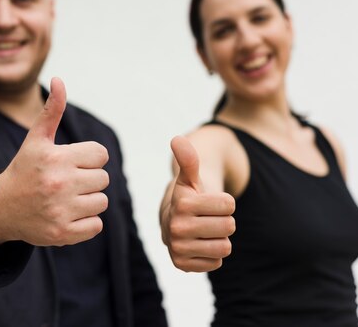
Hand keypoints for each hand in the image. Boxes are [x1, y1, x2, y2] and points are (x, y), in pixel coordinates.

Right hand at [0, 77, 109, 250]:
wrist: (1, 208)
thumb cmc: (24, 169)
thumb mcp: (36, 140)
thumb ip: (52, 110)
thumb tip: (59, 80)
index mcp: (56, 158)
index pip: (100, 154)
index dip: (88, 158)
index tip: (70, 162)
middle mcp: (59, 184)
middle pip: (103, 178)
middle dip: (88, 179)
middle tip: (66, 182)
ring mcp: (61, 211)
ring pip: (101, 202)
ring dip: (88, 201)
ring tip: (67, 198)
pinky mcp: (63, 234)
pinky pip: (96, 225)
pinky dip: (86, 222)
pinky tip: (67, 214)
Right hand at [163, 136, 234, 271]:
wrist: (173, 220)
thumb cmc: (189, 196)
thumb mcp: (190, 177)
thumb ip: (188, 159)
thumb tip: (178, 139)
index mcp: (181, 204)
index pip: (229, 206)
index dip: (225, 202)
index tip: (209, 202)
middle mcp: (176, 227)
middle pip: (229, 226)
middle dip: (223, 221)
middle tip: (207, 218)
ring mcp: (178, 248)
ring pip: (224, 247)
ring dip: (219, 239)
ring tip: (204, 231)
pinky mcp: (182, 265)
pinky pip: (217, 262)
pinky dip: (212, 255)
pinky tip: (200, 245)